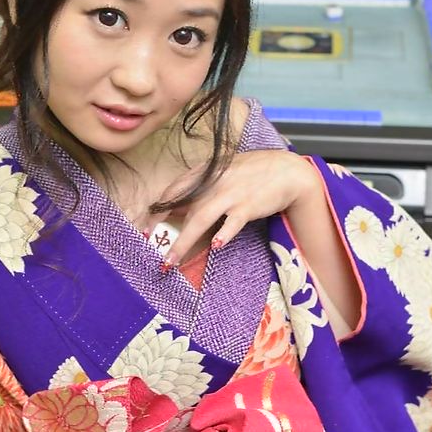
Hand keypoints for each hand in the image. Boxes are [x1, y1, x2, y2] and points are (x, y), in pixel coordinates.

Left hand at [153, 150, 317, 265]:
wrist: (286, 171)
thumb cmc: (253, 172)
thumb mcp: (222, 173)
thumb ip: (201, 187)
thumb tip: (179, 208)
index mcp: (205, 172)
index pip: (173, 191)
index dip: (157, 210)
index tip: (145, 227)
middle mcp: (213, 182)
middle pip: (182, 208)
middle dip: (164, 231)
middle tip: (151, 249)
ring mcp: (230, 194)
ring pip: (200, 218)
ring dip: (183, 241)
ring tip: (171, 260)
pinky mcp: (248, 206)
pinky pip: (233, 222)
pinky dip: (224, 233)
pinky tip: (216, 245)